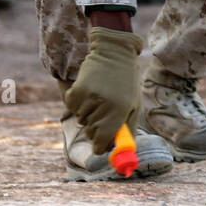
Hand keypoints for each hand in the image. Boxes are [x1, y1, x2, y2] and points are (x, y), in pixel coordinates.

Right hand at [63, 27, 143, 153]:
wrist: (114, 53)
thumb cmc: (127, 83)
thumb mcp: (134, 105)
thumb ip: (127, 130)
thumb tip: (120, 152)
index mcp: (121, 111)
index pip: (102, 141)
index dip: (100, 146)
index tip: (101, 146)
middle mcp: (104, 105)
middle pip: (90, 133)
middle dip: (96, 130)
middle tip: (104, 114)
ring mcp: (88, 98)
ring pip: (81, 120)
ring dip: (87, 114)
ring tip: (99, 98)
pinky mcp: (76, 91)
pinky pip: (71, 108)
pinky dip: (78, 104)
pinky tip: (89, 91)